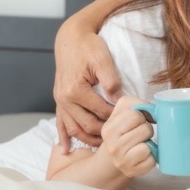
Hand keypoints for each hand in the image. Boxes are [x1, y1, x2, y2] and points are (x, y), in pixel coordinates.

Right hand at [54, 18, 120, 148]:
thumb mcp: (103, 59)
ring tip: (104, 146)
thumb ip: (111, 81)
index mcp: (75, 90)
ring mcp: (59, 101)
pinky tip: (66, 149)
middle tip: (122, 136)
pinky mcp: (59, 101)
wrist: (70, 39)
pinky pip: (60, 123)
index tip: (130, 121)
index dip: (116, 118)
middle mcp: (64, 98)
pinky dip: (63, 137)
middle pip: (87, 125)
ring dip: (88, 139)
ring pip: (74, 128)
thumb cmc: (88, 47)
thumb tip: (120, 100)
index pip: (101, 112)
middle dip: (105, 132)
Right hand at [99, 97, 156, 177]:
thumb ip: (136, 104)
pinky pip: (151, 161)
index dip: (140, 117)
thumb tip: (154, 110)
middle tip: (139, 135)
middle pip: (145, 129)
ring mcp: (121, 161)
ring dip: (148, 144)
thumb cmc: (122, 132)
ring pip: (147, 146)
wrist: (113, 159)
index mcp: (109, 128)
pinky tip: (143, 156)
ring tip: (141, 144)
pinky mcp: (132, 171)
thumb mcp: (122, 113)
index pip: (135, 115)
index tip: (136, 123)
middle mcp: (112, 146)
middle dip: (146, 130)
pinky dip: (151, 157)